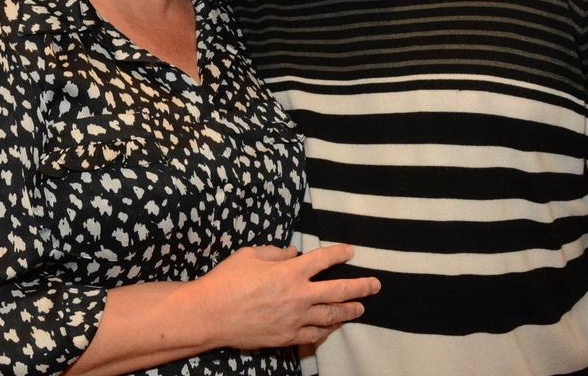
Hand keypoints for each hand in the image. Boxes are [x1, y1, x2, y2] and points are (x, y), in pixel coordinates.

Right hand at [193, 244, 379, 348]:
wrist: (212, 315)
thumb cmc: (227, 280)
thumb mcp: (250, 255)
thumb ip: (275, 253)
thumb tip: (292, 254)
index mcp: (289, 272)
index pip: (322, 260)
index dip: (338, 253)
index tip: (350, 251)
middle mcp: (298, 296)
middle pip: (338, 290)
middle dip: (360, 286)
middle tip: (376, 284)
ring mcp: (295, 320)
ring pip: (331, 316)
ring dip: (349, 310)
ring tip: (361, 307)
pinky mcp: (287, 337)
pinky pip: (314, 335)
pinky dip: (326, 330)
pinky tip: (332, 327)